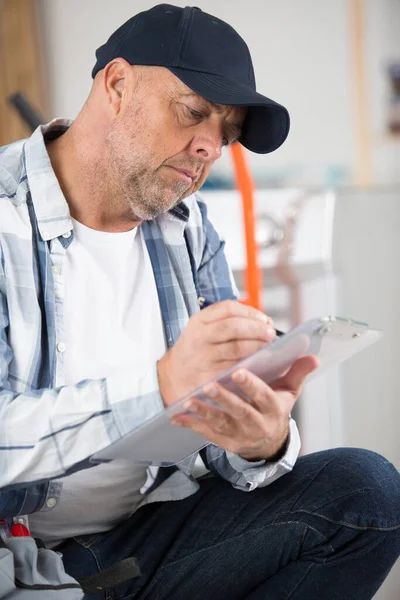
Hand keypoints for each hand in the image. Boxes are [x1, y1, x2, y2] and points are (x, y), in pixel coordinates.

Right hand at [157, 300, 275, 406]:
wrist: (173, 376)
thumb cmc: (195, 349)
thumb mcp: (202, 328)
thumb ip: (226, 321)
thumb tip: (264, 322)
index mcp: (199, 321)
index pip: (228, 309)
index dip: (251, 312)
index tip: (264, 319)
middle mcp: (200, 337)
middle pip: (234, 327)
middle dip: (257, 329)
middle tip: (270, 333)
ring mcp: (203, 357)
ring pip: (237, 348)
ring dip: (257, 346)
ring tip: (268, 346)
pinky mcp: (209, 375)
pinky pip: (234, 367)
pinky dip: (249, 363)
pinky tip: (258, 362)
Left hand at [170, 355, 318, 460]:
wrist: (269, 443)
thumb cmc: (276, 409)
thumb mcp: (289, 392)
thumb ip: (298, 372)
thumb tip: (312, 356)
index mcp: (273, 409)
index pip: (263, 397)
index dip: (251, 386)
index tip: (238, 372)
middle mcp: (257, 424)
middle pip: (241, 412)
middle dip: (225, 399)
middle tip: (209, 385)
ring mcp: (240, 435)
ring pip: (221, 424)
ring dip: (205, 412)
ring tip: (189, 400)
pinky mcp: (225, 442)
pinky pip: (207, 434)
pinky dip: (191, 425)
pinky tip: (177, 416)